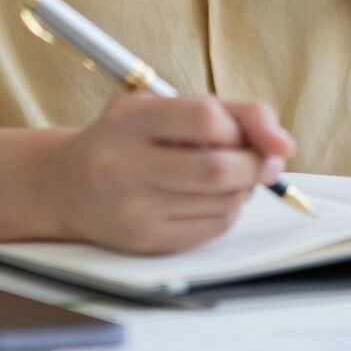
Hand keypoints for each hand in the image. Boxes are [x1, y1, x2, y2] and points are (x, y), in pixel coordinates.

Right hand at [40, 94, 294, 253]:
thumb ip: (232, 111)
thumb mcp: (167, 107)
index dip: (241, 127)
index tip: (247, 133)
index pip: (206, 118)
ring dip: (244, 189)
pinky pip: (212, 229)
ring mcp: (133, 209)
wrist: (67, 185)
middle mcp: (124, 165)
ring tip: (232, 176)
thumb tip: (284, 144)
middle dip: (254, 165)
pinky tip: (210, 198)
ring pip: (222, 203)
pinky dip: (227, 211)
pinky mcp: (144, 243)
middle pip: (217, 170)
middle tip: (262, 160)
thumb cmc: (129, 138)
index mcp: (130, 119)